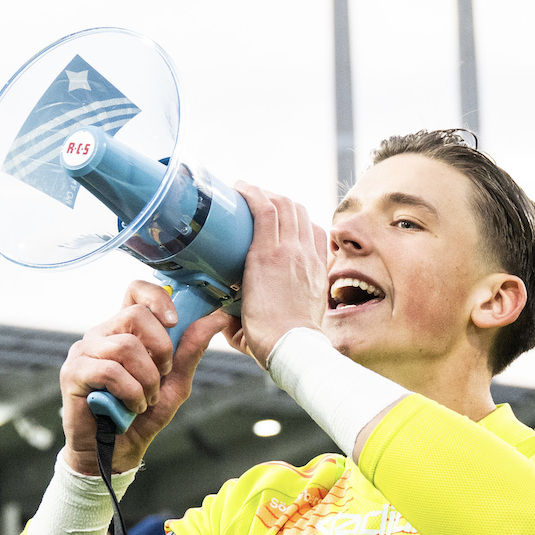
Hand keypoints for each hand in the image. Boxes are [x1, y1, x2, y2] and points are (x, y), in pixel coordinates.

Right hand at [60, 280, 230, 475]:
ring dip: (146, 379)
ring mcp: (84, 351)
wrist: (115, 452)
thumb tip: (216, 318)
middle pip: (136, 314)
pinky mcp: (73, 373)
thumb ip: (190, 350)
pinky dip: (130, 392)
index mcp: (124, 330)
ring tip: (145, 399)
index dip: (158, 298)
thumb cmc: (141, 416)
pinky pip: (110, 371)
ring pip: (126, 346)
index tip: (175, 322)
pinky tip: (131, 407)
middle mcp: (101, 334)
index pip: (135, 290)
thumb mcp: (176, 382)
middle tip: (162, 376)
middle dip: (161, 349)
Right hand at [221, 183, 331, 367]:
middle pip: (285, 204)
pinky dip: (305, 222)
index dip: (252, 191)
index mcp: (265, 257)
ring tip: (275, 208)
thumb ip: (223, 298)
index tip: (239, 187)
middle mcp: (290, 251)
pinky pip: (316, 232)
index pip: (264, 208)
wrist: (292, 347)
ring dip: (287, 205)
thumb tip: (214, 299)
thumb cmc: (260, 333)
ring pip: (302, 214)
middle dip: (268, 193)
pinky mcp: (320, 267)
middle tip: (254, 198)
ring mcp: (308, 258)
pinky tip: (296, 227)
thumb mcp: (231, 310)